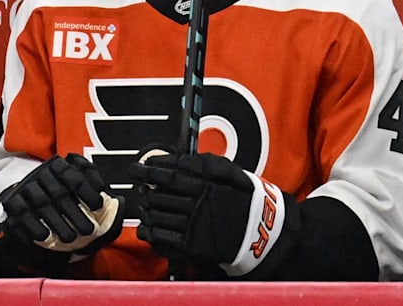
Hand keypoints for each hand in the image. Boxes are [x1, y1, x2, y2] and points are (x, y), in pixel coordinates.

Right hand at [0, 153, 122, 255]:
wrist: (29, 201)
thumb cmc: (63, 198)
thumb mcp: (78, 189)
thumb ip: (95, 194)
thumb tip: (117, 203)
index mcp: (61, 164)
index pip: (75, 173)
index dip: (88, 189)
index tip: (99, 206)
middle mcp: (42, 172)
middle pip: (60, 192)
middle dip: (75, 213)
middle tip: (88, 231)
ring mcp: (27, 186)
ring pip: (42, 203)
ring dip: (57, 222)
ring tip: (71, 239)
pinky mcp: (13, 201)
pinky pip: (23, 213)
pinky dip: (34, 225)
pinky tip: (45, 237)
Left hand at [128, 150, 294, 277]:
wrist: (264, 234)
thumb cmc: (246, 200)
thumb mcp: (232, 173)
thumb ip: (206, 164)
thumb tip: (179, 157)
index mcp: (207, 186)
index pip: (171, 175)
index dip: (150, 170)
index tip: (138, 166)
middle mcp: (199, 205)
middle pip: (160, 194)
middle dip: (145, 188)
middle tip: (138, 183)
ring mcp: (194, 226)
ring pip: (158, 215)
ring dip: (145, 208)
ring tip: (142, 203)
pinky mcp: (193, 246)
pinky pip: (163, 238)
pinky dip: (150, 231)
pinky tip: (145, 225)